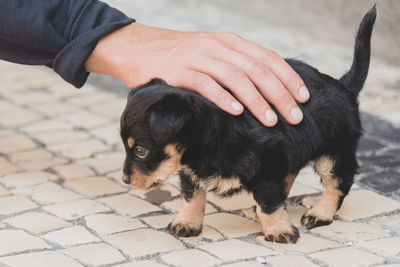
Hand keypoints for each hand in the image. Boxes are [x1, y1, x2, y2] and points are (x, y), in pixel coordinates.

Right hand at [85, 23, 308, 125]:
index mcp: (230, 42)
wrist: (140, 48)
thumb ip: (236, 65)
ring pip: (235, 77)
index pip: (267, 58)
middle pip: (257, 70)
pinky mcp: (180, 72)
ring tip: (271, 121)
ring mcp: (198, 57)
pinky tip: (236, 111)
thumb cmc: (181, 58)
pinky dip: (222, 97)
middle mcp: (218, 46)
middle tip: (295, 117)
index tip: (304, 99)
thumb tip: (266, 90)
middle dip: (280, 95)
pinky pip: (205, 84)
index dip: (288, 79)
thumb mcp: (212, 54)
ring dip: (257, 100)